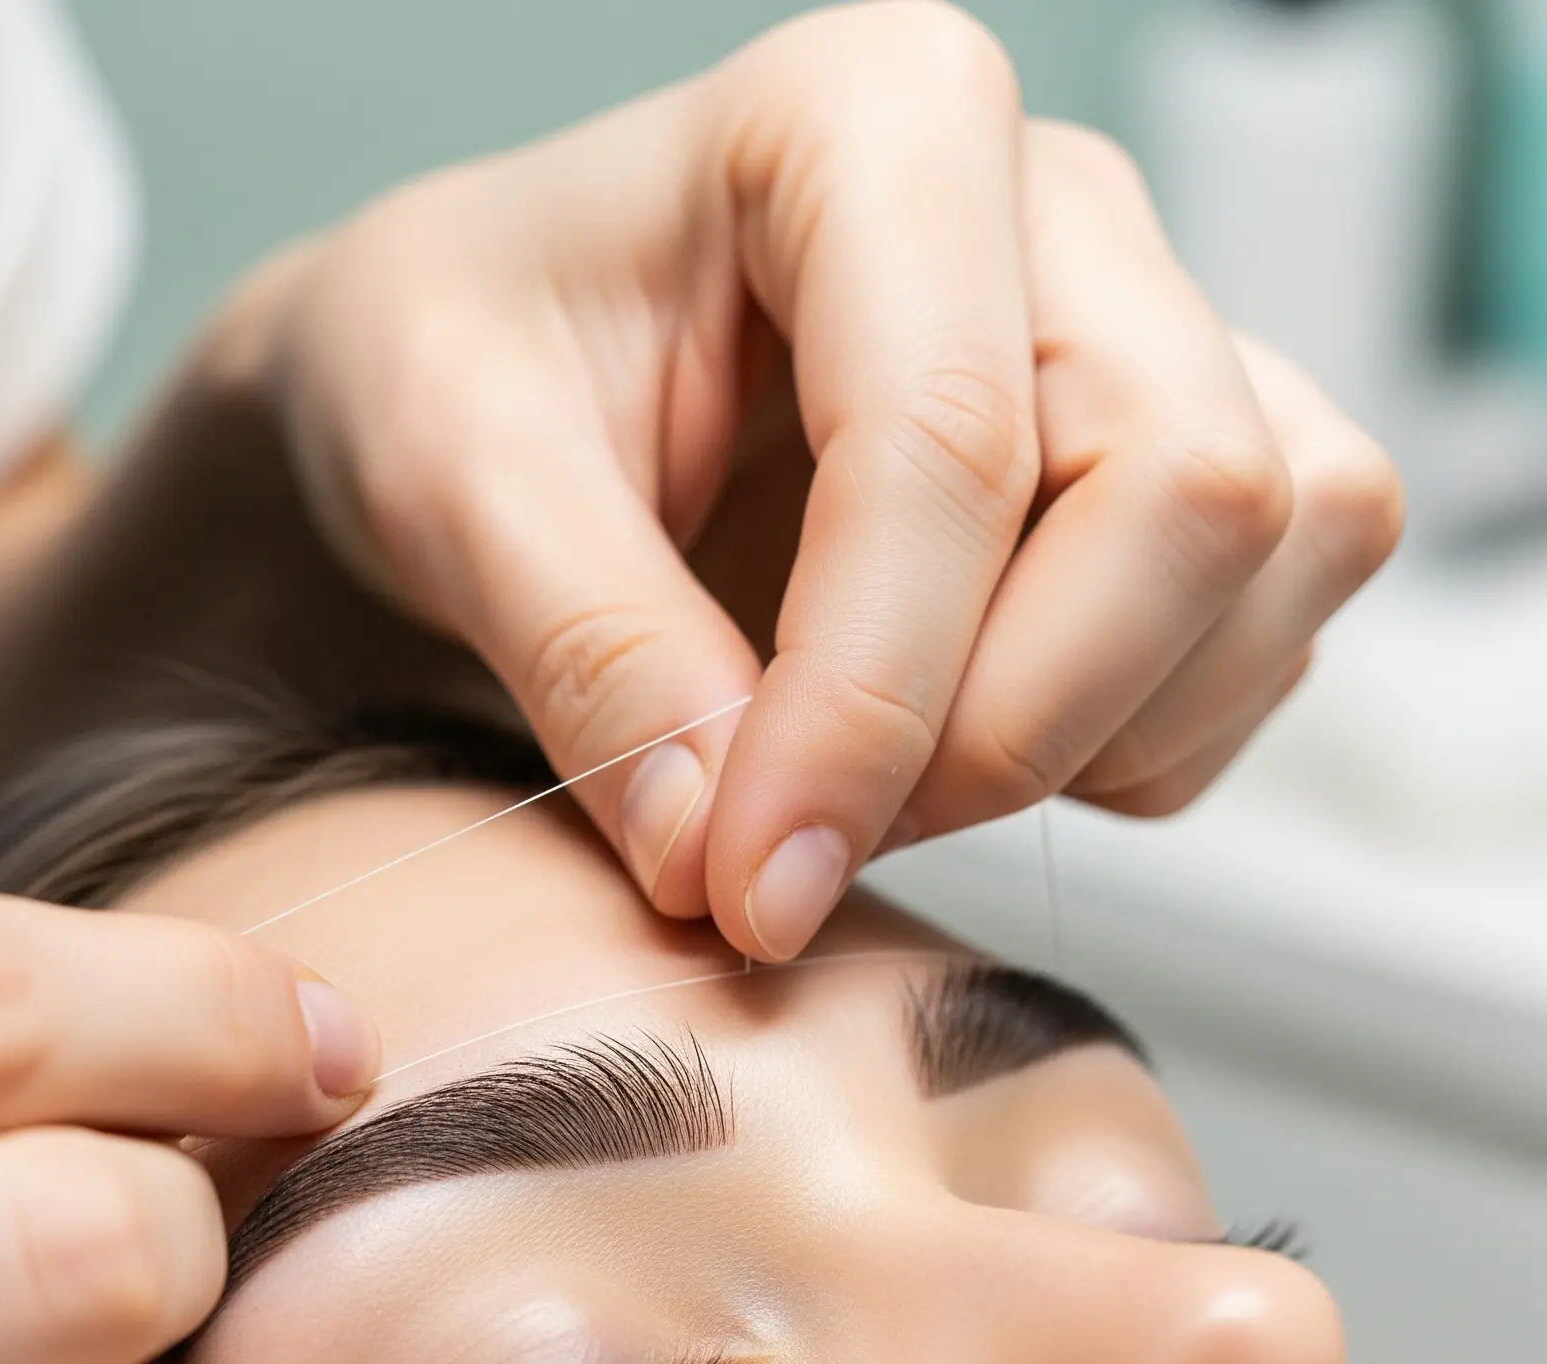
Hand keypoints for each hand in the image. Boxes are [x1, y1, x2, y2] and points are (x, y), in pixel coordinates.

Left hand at [234, 0, 1402, 958]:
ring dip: (1084, 742)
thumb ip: (590, 653)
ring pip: (1274, 559)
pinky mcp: (1173, 470)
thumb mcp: (451, 479)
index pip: (949, 441)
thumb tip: (725, 848)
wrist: (491, 395)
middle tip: (797, 845)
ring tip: (862, 789)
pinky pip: (1263, 638)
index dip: (865, 705)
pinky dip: (1129, 749)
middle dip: (998, 731)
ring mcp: (1141, 334)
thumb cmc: (457, 371)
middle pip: (1184, 493)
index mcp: (873, 118)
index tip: (747, 882)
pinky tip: (949, 753)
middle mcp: (1053, 207)